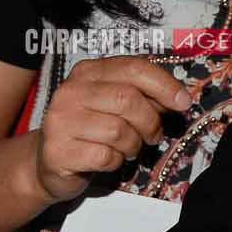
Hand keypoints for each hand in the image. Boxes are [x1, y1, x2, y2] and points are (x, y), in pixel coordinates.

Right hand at [31, 57, 191, 204]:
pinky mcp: (58, 152)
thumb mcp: (113, 105)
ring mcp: (60, 122)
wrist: (48, 163)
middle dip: (150, 122)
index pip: (133, 68)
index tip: (183, 103)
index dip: (164, 85)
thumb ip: (142, 95)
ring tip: (129, 149)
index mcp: (87, 72)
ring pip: (118, 131)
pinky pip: (104, 156)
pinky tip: (110, 160)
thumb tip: (177, 98)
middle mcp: (70, 92)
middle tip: (154, 135)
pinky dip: (116, 162)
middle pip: (127, 100)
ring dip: (133, 145)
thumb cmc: (88, 131)